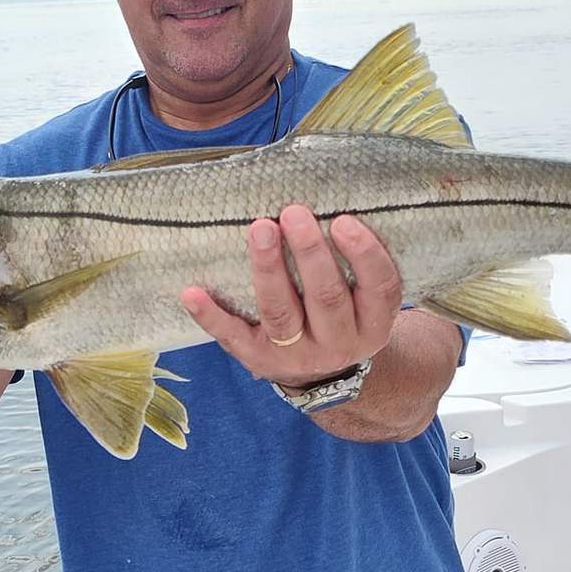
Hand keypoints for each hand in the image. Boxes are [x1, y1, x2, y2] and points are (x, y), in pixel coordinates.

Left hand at [181, 206, 401, 385]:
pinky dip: (211, 316)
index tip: (343, 221)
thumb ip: (355, 261)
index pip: (379, 287)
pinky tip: (191, 292)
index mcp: (372, 323)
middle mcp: (339, 342)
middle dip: (310, 253)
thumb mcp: (363, 299)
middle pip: (326, 297)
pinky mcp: (259, 359)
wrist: (323, 378)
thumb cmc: (341, 315)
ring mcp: (297, 354)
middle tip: (294, 212)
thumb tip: (324, 193)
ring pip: (281, 313)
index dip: (364, 254)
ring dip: (269, 269)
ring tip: (260, 229)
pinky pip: (234, 337)